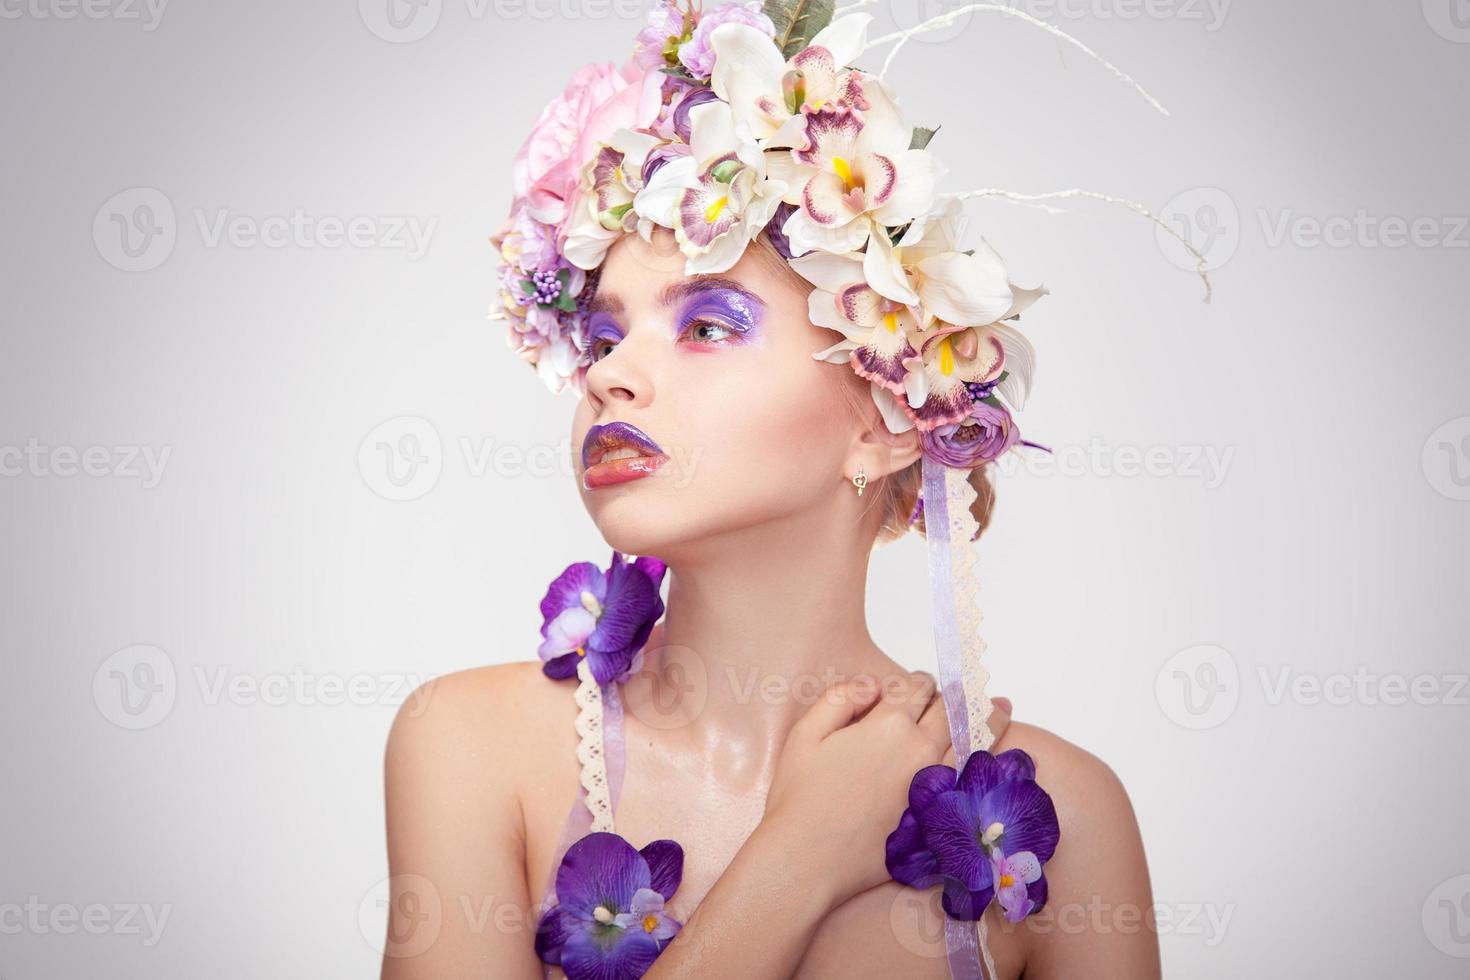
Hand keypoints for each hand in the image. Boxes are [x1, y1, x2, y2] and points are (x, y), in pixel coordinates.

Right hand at [759, 672, 1012, 909]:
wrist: (808, 857)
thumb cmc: (799, 797)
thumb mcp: (806, 733)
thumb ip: (840, 698)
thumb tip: (872, 685)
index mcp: (888, 724)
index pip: (914, 688)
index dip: (916, 681)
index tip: (916, 683)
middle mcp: (920, 750)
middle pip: (949, 710)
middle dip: (954, 695)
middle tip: (959, 690)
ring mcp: (935, 786)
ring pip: (973, 742)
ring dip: (989, 720)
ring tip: (1002, 708)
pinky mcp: (938, 816)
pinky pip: (973, 782)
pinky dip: (988, 763)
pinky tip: (995, 757)